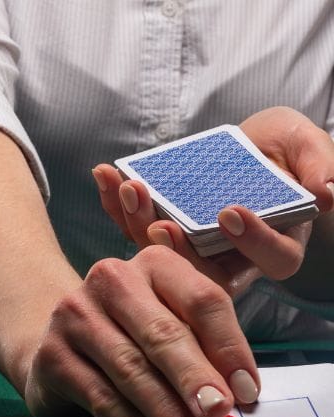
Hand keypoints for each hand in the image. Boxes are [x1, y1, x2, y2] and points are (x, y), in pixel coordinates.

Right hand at [22, 247, 260, 416]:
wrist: (60, 344)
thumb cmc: (134, 336)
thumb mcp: (174, 325)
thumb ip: (207, 350)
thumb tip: (239, 397)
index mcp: (154, 264)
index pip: (201, 301)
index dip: (229, 348)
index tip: (247, 392)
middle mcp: (110, 280)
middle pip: (162, 332)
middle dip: (194, 378)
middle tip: (217, 413)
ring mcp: (74, 316)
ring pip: (130, 368)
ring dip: (166, 409)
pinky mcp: (52, 355)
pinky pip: (100, 396)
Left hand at [93, 107, 333, 296]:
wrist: (247, 147)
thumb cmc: (283, 151)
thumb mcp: (305, 146)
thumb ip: (319, 165)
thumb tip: (328, 192)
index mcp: (277, 245)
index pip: (273, 258)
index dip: (254, 241)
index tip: (231, 213)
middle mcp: (232, 259)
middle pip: (205, 270)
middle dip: (178, 248)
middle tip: (160, 221)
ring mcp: (192, 250)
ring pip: (163, 255)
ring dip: (140, 223)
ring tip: (129, 188)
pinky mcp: (161, 233)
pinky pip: (135, 227)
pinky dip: (116, 205)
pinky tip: (106, 175)